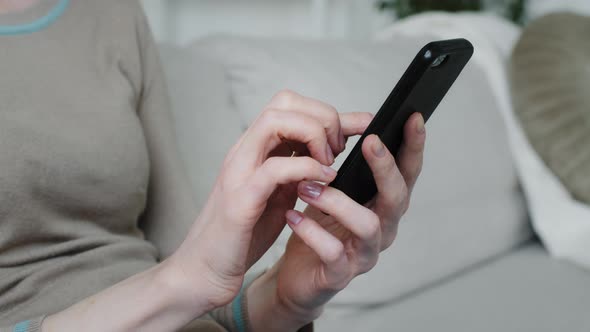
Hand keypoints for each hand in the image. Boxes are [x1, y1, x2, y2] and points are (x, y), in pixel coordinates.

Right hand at [164, 90, 370, 311]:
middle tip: (339, 150)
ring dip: (313, 136)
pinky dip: (306, 168)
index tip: (354, 130)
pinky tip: (325, 182)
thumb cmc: (243, 233)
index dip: (326, 111)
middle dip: (322, 118)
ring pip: (275, 122)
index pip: (288, 103)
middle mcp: (244, 152)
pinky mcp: (239, 201)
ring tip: (330, 163)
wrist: (203, 271)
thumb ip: (298, 169)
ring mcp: (238, 173)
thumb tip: (330, 152)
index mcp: (254, 149)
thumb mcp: (278, 193)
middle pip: (284, 102)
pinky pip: (274, 168)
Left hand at [247, 112, 425, 330]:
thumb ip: (344, 163)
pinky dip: (311, 232)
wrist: (295, 274)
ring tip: (307, 185)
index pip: (406, 172)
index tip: (413, 116)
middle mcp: (382, 229)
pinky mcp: (340, 274)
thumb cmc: (317, 227)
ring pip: (367, 224)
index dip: (414, 146)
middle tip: (370, 142)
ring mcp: (364, 253)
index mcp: (382, 205)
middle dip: (387, 168)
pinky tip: (293, 216)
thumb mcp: (331, 189)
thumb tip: (356, 122)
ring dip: (338, 200)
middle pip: (398, 197)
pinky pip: (333, 253)